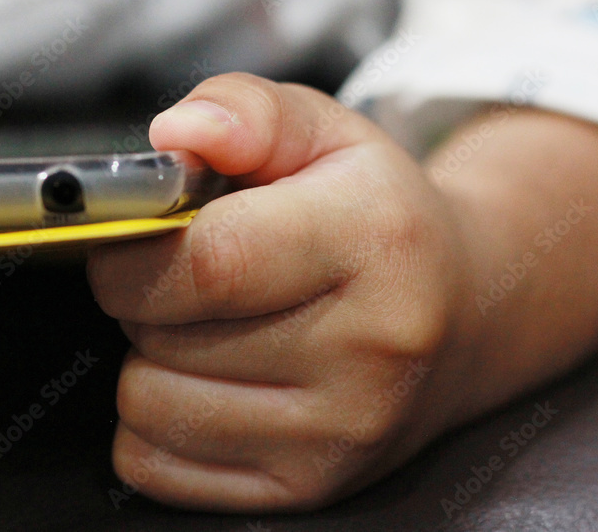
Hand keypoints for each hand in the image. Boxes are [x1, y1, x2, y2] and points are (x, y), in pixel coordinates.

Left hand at [87, 73, 479, 511]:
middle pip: (163, 336)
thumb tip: (178, 135)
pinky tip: (216, 380)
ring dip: (154, 359)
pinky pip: (155, 464)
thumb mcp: (325, 131)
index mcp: (375, 240)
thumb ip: (245, 109)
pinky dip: (161, 421)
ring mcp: (343, 434)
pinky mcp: (312, 489)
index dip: (137, 247)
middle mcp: (370, 350)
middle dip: (147, 296)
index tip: (136, 234)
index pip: (209, 262)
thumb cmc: (379, 217)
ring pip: (147, 405)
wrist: (462, 313)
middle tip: (202, 274)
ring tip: (218, 325)